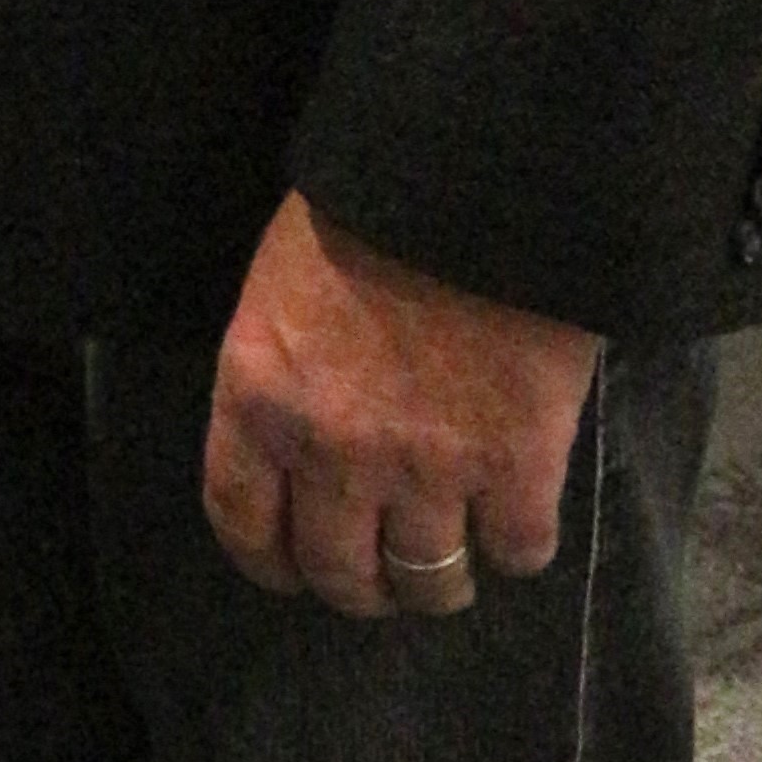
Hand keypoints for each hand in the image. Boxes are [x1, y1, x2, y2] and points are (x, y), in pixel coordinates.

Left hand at [202, 192, 600, 620]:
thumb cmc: (367, 207)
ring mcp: (426, 468)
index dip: (270, 561)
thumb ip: (284, 374)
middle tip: (384, 577)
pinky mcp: (516, 467)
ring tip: (455, 564)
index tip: (294, 568)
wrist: (474, 174)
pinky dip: (519, 545)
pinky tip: (519, 519)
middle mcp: (331, 450)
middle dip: (360, 587)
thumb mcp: (283, 286)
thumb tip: (302, 440)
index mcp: (258, 396)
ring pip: (427, 581)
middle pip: (338, 572)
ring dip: (439, 583)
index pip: (242, 521)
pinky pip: (518, 550)